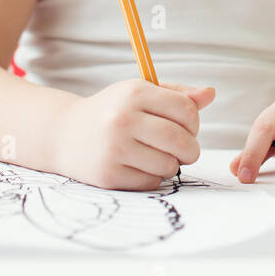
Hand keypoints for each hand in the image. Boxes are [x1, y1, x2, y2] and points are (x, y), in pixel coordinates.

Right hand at [52, 79, 214, 189]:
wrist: (64, 134)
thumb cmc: (112, 111)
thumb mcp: (140, 93)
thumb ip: (177, 95)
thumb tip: (210, 93)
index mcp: (135, 92)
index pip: (187, 110)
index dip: (194, 123)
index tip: (185, 127)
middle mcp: (123, 118)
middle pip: (182, 141)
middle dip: (190, 149)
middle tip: (183, 149)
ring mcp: (115, 148)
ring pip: (169, 165)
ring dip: (170, 165)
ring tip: (156, 156)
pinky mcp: (109, 175)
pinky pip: (151, 182)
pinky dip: (152, 177)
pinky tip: (138, 166)